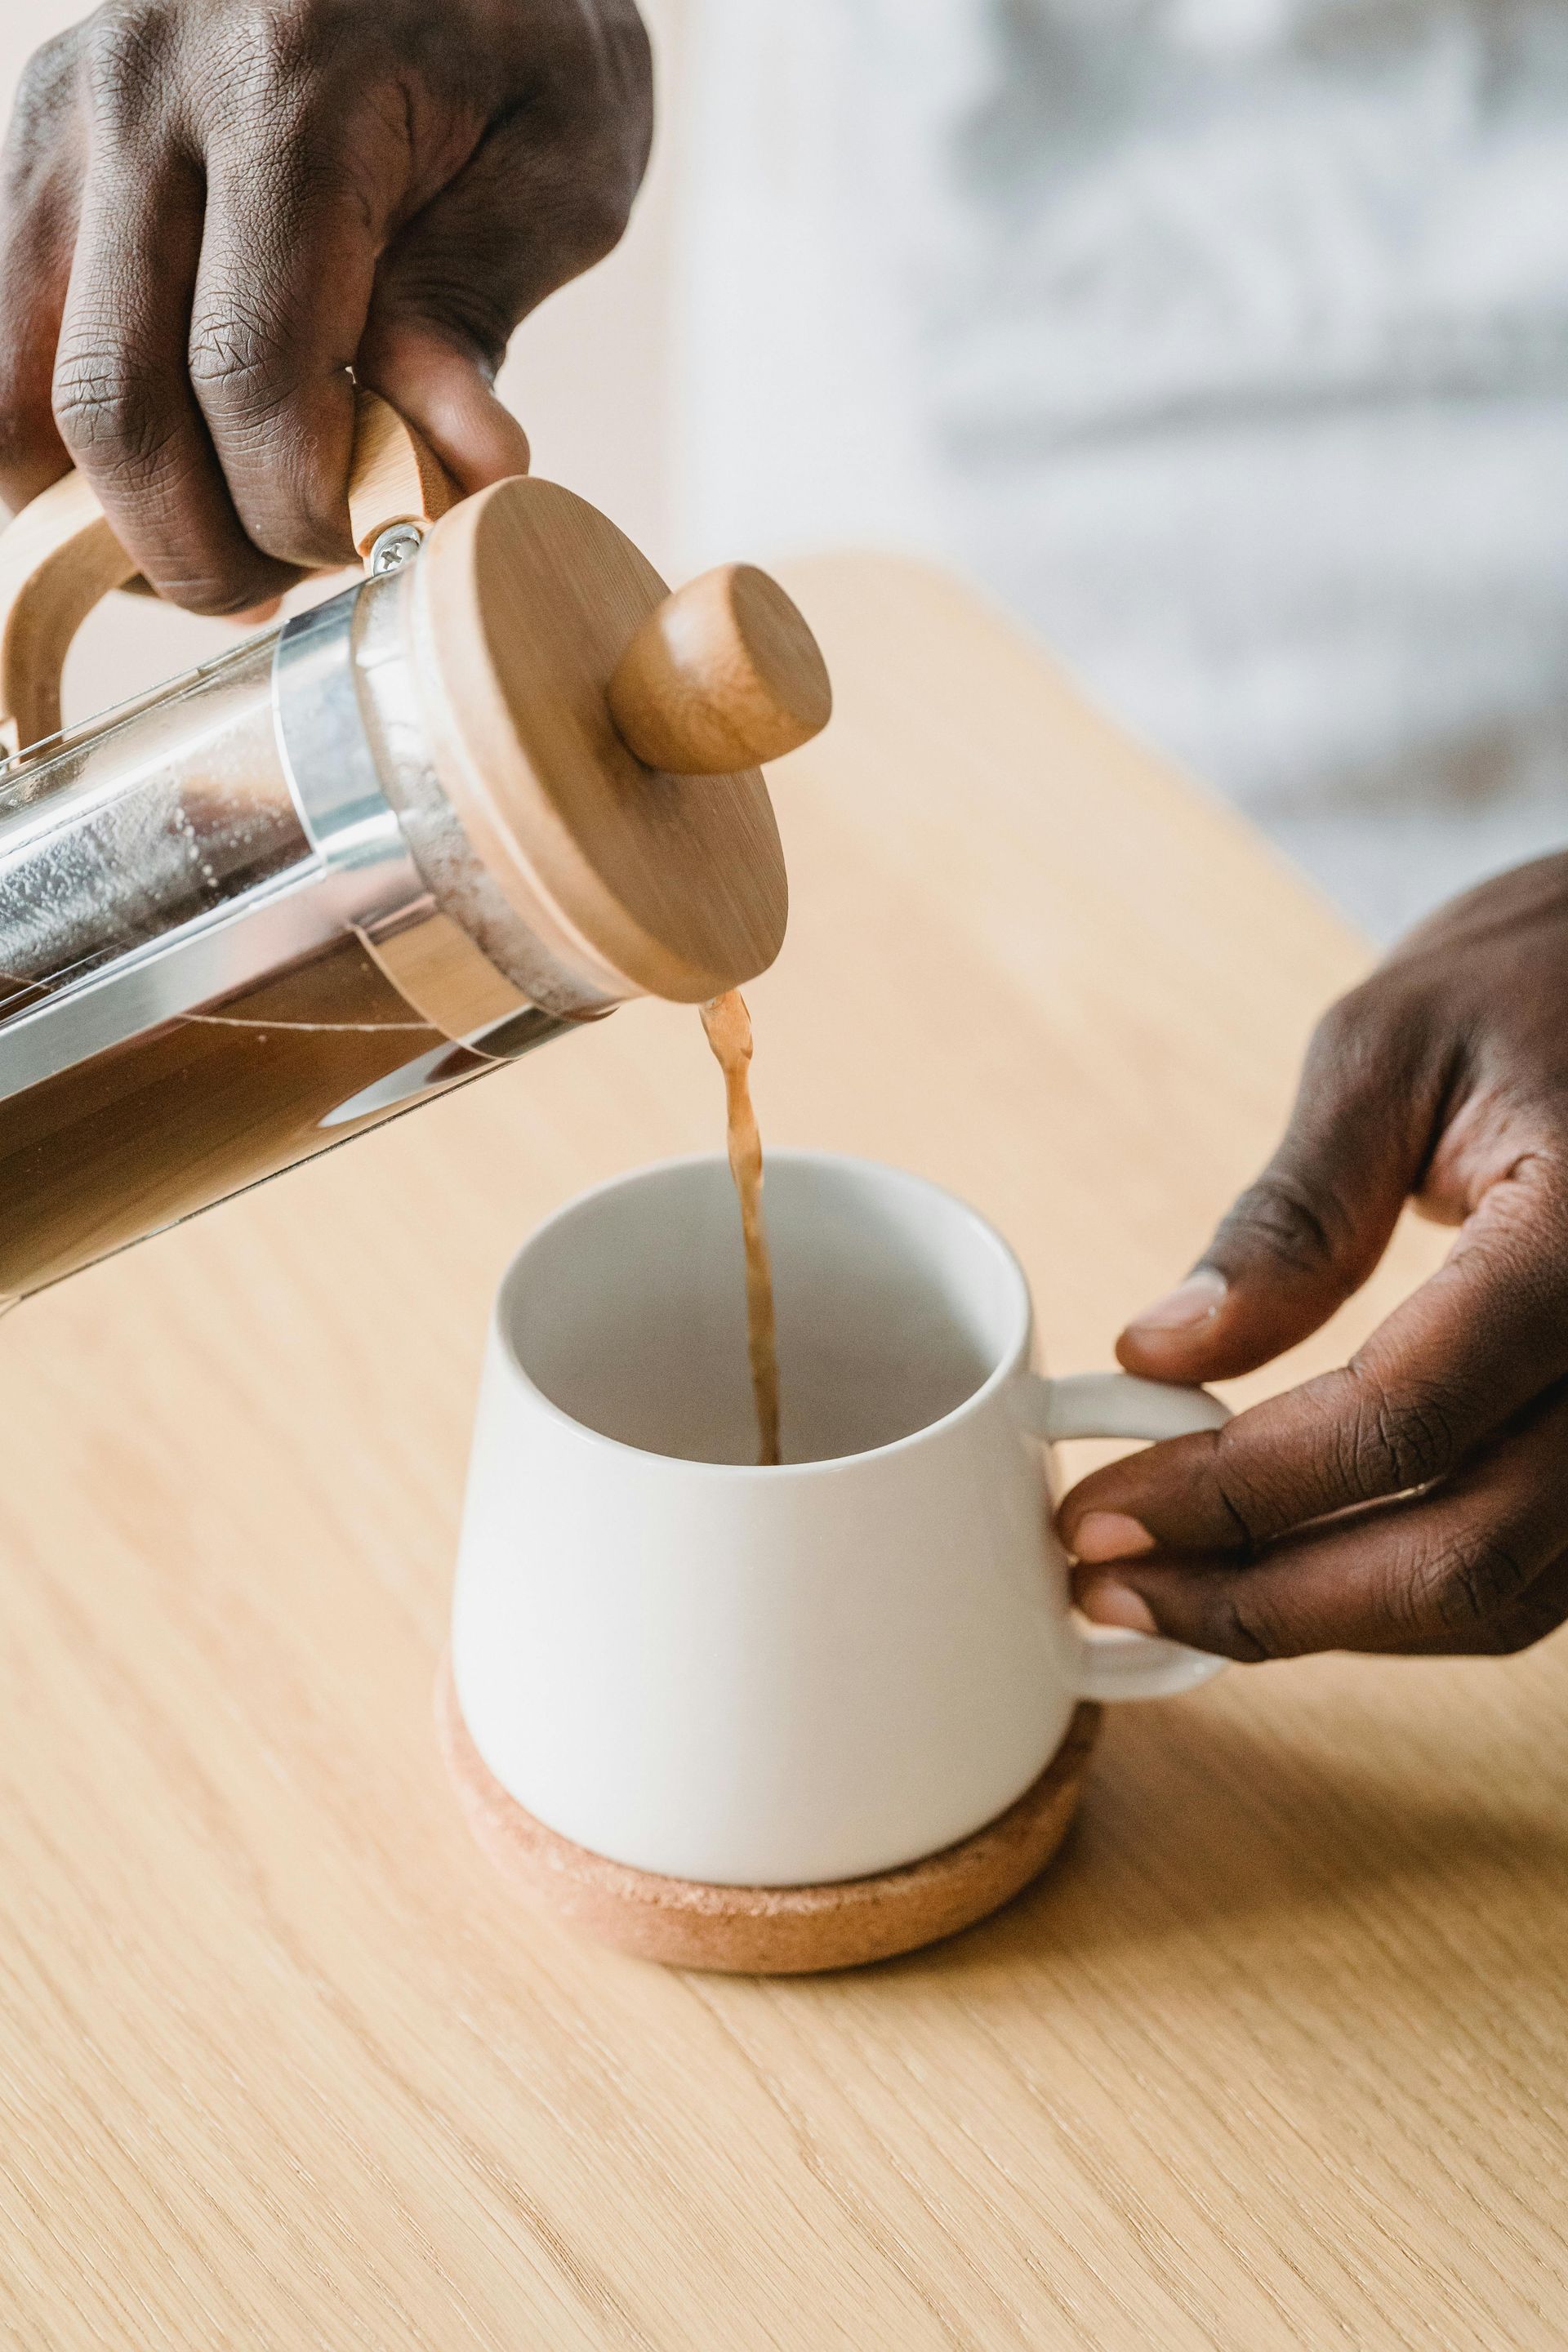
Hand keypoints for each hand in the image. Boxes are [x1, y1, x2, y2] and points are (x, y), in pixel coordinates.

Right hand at [0, 0, 651, 611]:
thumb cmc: (517, 31)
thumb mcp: (563, 154)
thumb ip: (479, 303)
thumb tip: (456, 465)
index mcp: (285, 90)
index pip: (249, 372)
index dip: (297, 509)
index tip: (366, 551)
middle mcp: (142, 94)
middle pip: (110, 405)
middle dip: (196, 546)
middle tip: (282, 586)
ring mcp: (65, 119)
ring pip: (16, 392)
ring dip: (108, 518)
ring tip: (211, 549)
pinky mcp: (35, 149)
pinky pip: (3, 347)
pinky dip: (55, 453)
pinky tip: (147, 490)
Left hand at [1058, 853, 1567, 1659]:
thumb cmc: (1543, 971)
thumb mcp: (1389, 1048)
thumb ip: (1291, 1216)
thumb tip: (1159, 1348)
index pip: (1402, 1422)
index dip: (1234, 1493)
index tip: (1100, 1514)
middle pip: (1464, 1553)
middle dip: (1266, 1598)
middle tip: (1111, 1588)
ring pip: (1510, 1592)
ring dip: (1331, 1620)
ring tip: (1170, 1595)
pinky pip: (1543, 1567)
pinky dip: (1410, 1593)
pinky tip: (1290, 1568)